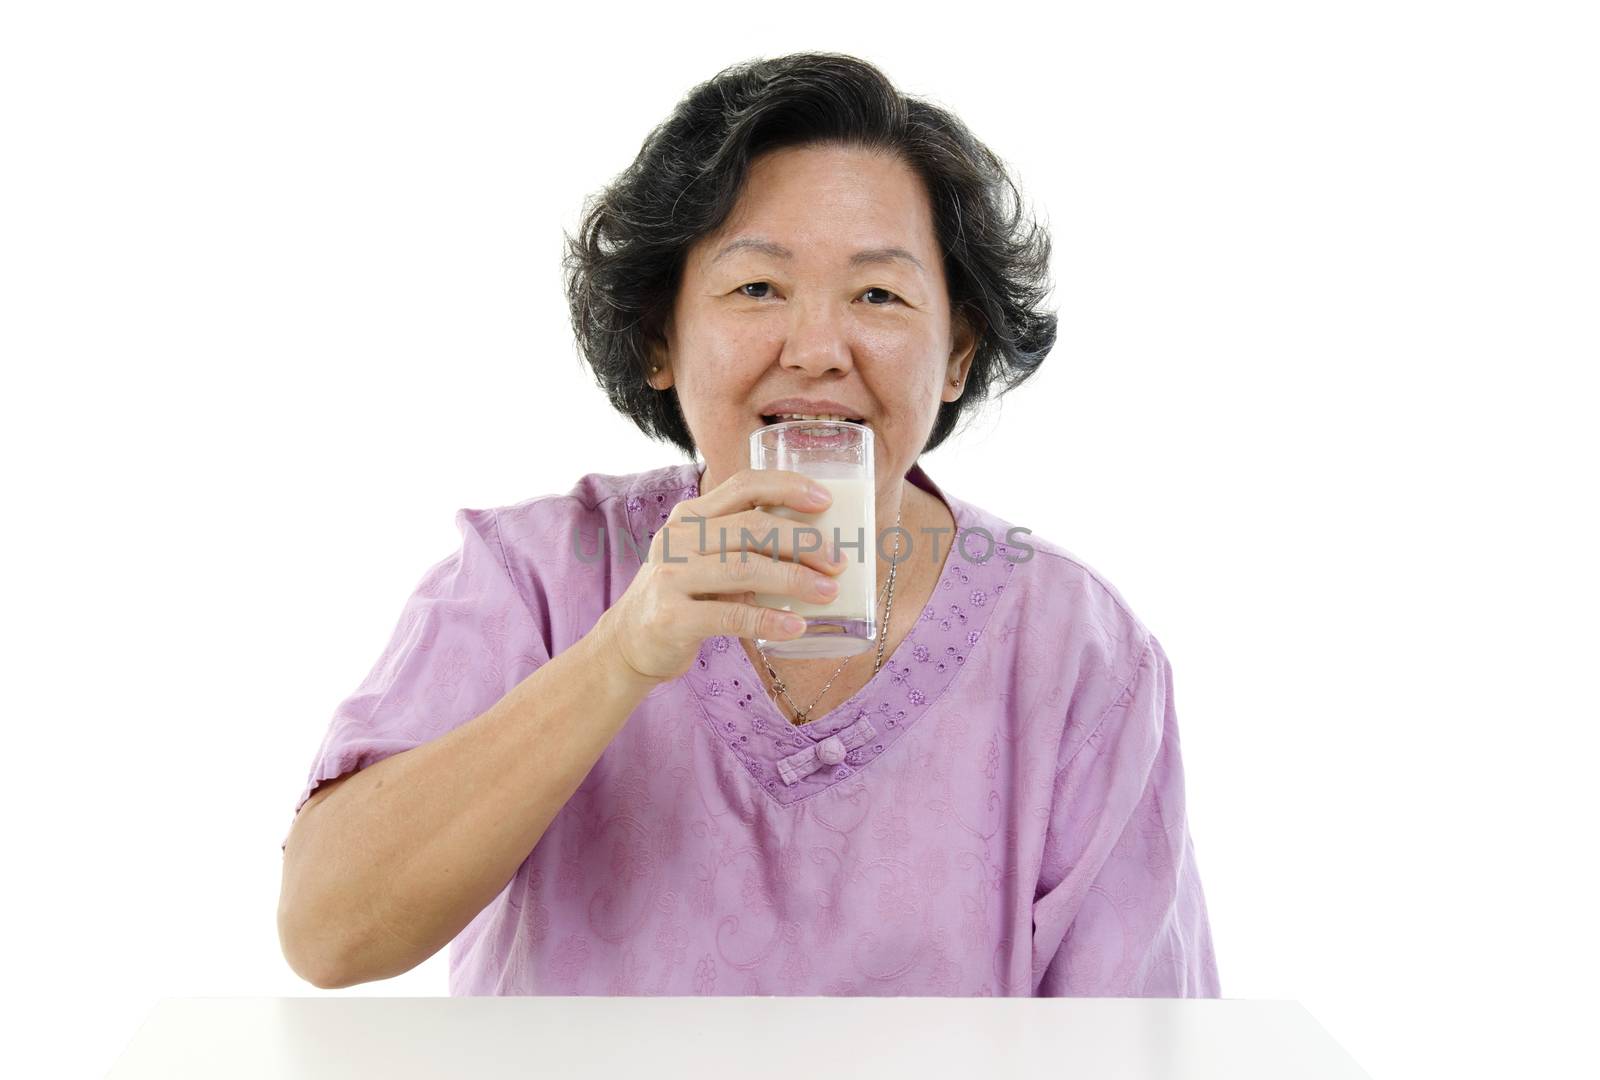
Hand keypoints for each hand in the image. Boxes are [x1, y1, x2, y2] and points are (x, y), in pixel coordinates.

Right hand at [596, 468, 845, 683]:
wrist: (630, 642)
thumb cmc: (685, 594)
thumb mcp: (705, 557)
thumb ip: (744, 544)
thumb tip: (819, 546)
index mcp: (691, 516)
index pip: (743, 485)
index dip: (787, 487)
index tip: (826, 501)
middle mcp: (678, 538)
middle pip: (752, 526)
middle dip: (803, 541)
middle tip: (838, 561)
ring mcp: (671, 576)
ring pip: (744, 568)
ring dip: (794, 578)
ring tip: (828, 592)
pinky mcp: (672, 617)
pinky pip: (730, 615)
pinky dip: (769, 620)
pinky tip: (797, 626)